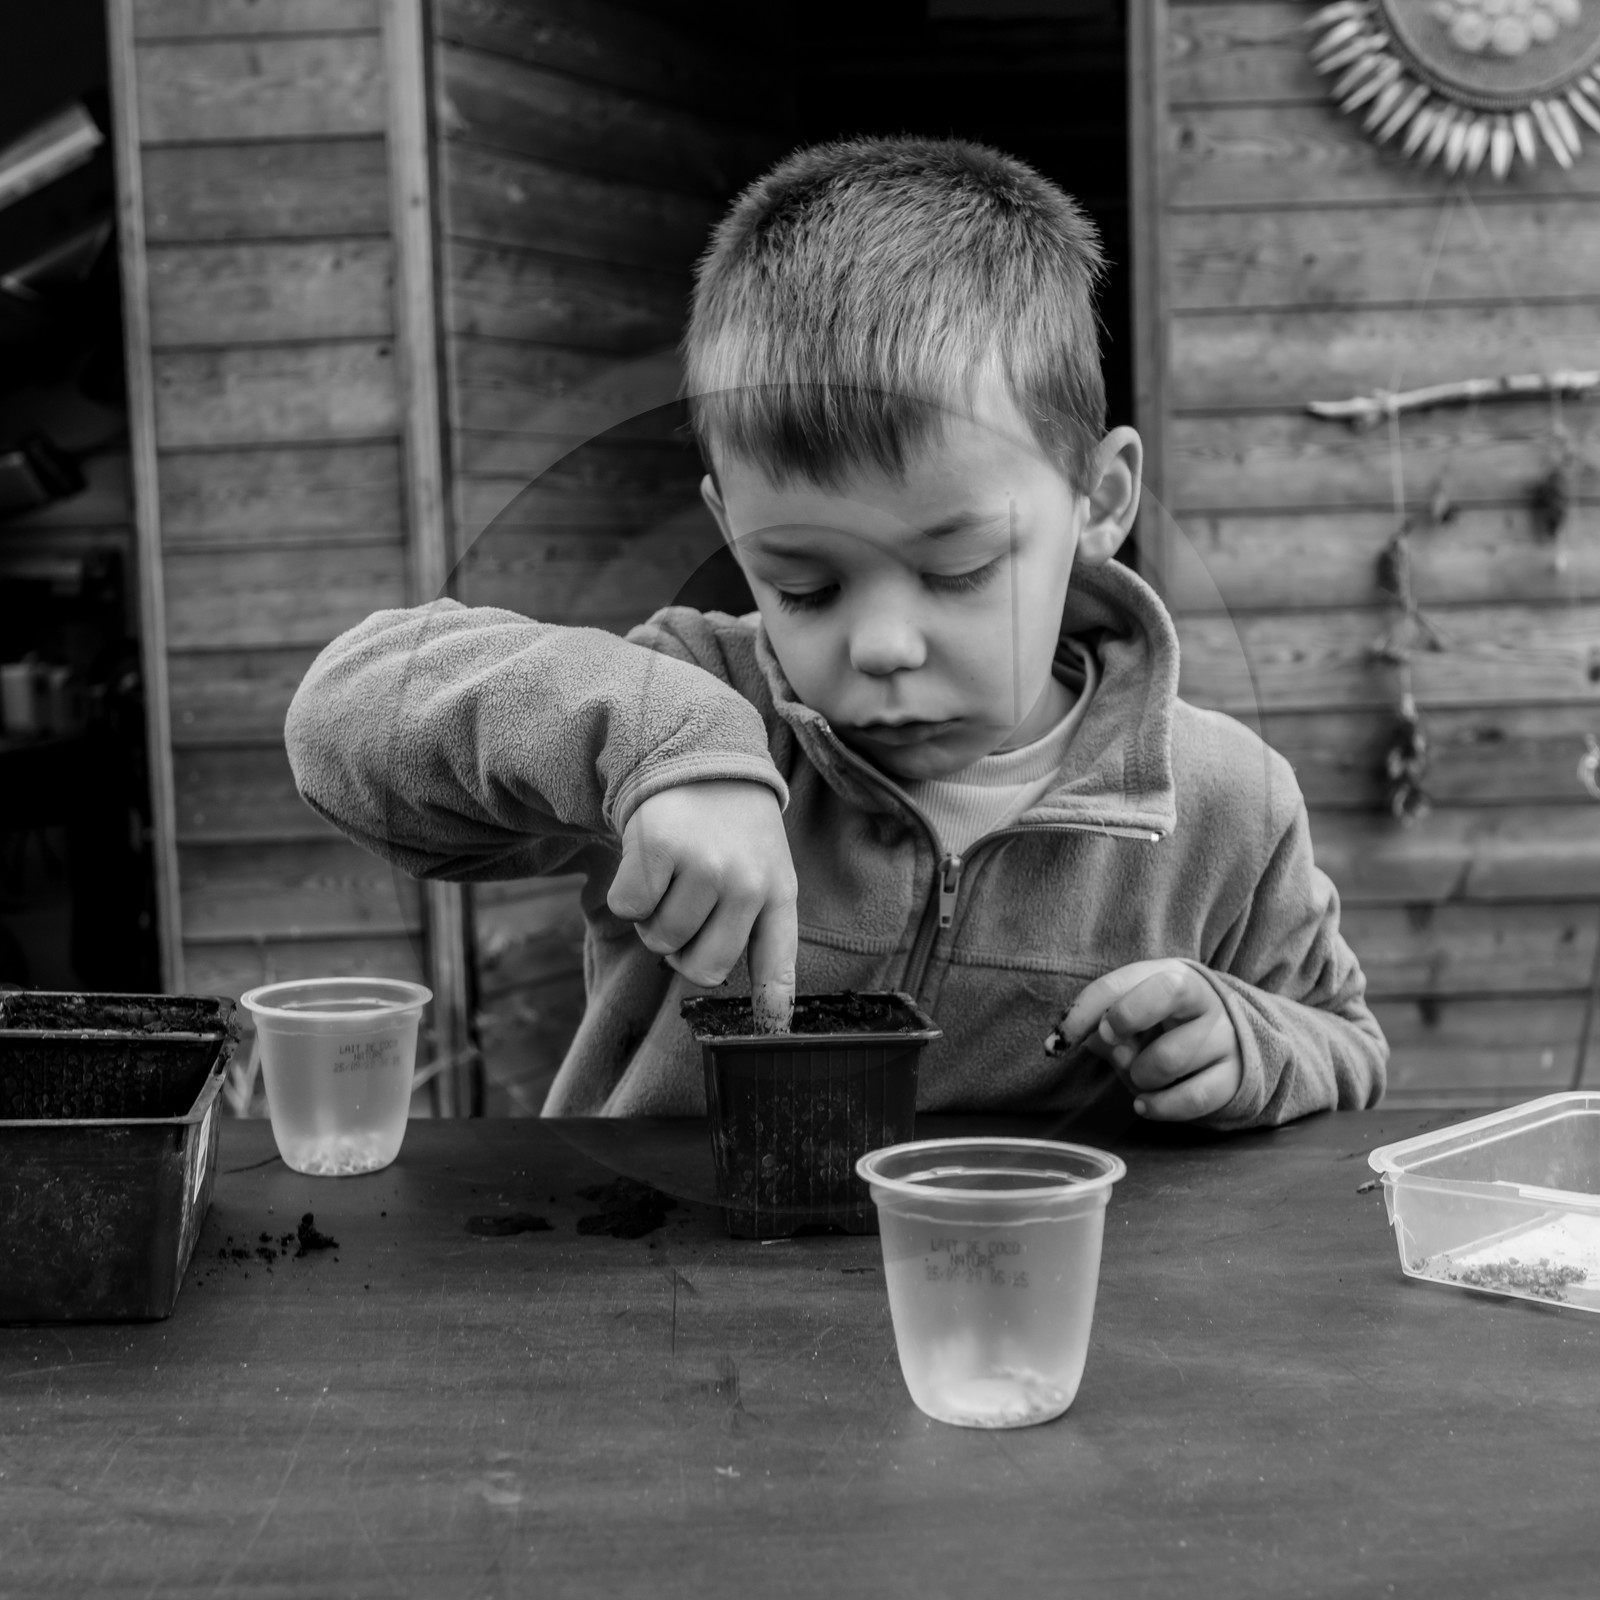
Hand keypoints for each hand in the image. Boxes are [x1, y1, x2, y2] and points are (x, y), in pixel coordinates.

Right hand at [608, 781, 797, 1028]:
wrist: (697, 756)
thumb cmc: (732, 830)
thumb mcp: (766, 868)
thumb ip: (763, 930)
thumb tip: (773, 1014)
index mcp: (778, 892)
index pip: (778, 962)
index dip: (772, 1005)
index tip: (771, 1032)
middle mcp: (746, 882)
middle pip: (703, 968)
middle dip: (683, 951)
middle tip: (687, 911)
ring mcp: (704, 865)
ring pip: (660, 940)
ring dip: (654, 919)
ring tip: (671, 878)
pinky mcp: (659, 849)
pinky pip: (629, 910)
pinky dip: (628, 895)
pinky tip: (649, 862)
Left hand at [1049, 959, 1242, 1121]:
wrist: (1227, 1046)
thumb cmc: (1163, 1028)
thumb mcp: (1131, 1016)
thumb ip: (1100, 1023)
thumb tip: (1070, 1040)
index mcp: (1169, 975)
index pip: (1120, 982)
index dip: (1084, 1012)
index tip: (1061, 1042)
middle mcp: (1202, 1000)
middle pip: (1168, 991)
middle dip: (1127, 1018)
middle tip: (1114, 1047)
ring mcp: (1223, 1037)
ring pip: (1170, 1059)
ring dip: (1140, 1076)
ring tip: (1140, 1076)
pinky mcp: (1234, 1076)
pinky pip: (1193, 1097)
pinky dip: (1160, 1107)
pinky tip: (1146, 1104)